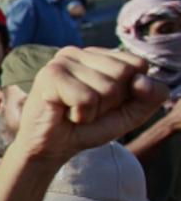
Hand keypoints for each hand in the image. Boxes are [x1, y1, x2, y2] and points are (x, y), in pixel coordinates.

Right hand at [17, 47, 166, 163]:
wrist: (50, 148)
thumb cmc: (86, 128)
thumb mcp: (128, 113)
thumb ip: (150, 97)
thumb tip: (142, 80)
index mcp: (96, 55)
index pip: (137, 64)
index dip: (128, 92)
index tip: (103, 102)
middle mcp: (78, 52)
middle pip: (123, 73)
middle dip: (111, 102)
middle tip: (87, 109)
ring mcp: (61, 61)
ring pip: (107, 88)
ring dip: (94, 111)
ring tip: (75, 112)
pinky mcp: (50, 75)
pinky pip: (86, 99)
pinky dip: (81, 115)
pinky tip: (65, 114)